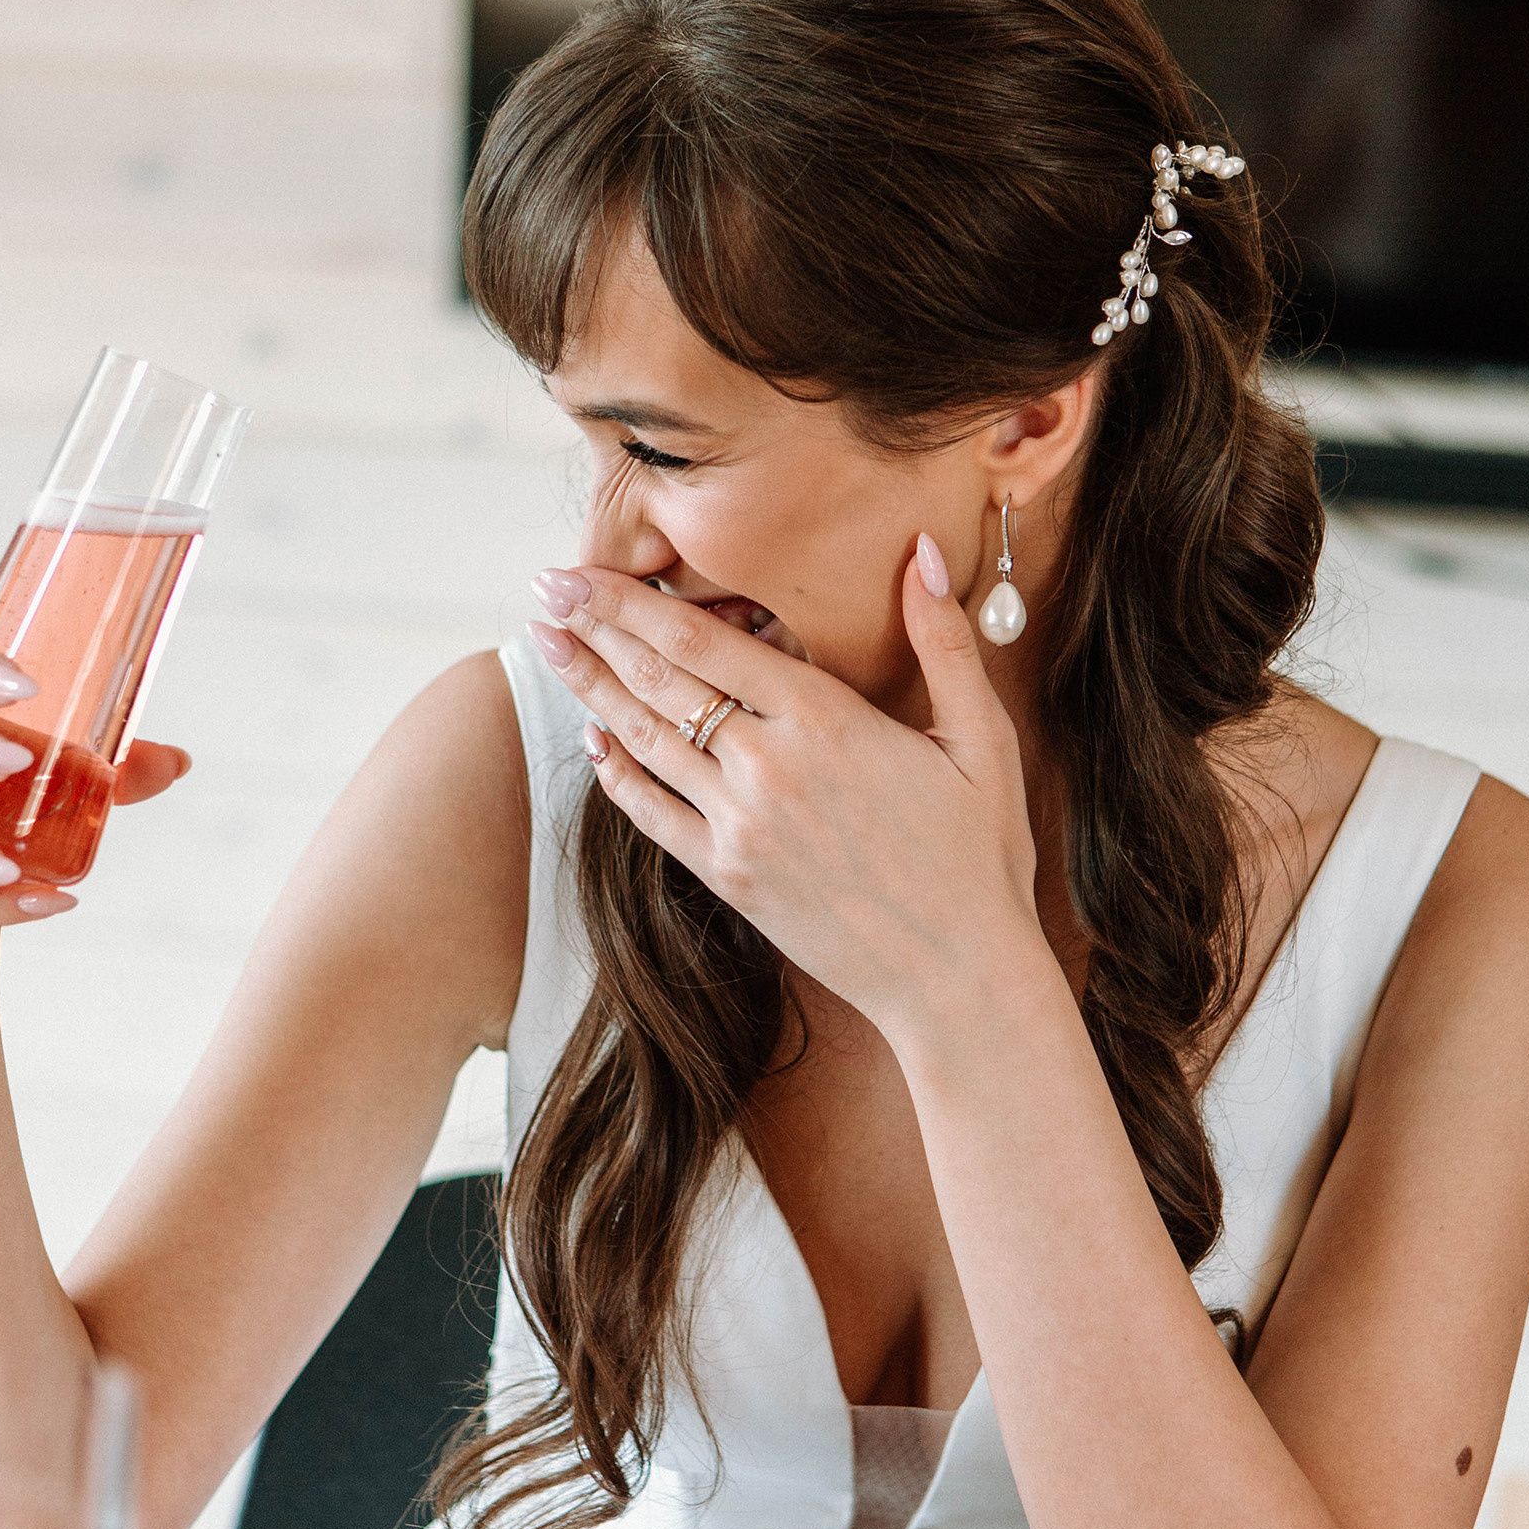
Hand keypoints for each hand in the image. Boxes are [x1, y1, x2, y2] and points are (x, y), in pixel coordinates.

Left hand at [526, 542, 1050, 1043]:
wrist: (959, 977)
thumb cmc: (981, 857)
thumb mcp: (982, 739)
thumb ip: (943, 641)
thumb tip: (926, 551)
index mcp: (826, 720)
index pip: (706, 641)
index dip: (634, 602)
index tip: (585, 571)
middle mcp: (768, 768)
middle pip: (661, 681)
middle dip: (596, 629)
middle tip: (546, 589)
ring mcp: (740, 827)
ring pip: (646, 741)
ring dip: (590, 688)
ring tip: (547, 645)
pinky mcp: (729, 878)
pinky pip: (653, 816)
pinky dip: (617, 774)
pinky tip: (593, 739)